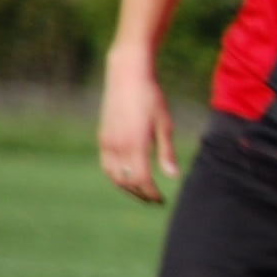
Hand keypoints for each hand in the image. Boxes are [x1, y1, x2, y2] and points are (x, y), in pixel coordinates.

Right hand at [99, 48, 178, 203]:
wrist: (127, 76)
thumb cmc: (151, 98)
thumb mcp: (165, 124)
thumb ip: (166, 152)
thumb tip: (173, 176)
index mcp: (136, 143)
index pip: (142, 180)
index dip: (151, 193)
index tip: (161, 200)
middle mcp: (118, 145)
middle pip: (126, 181)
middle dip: (140, 194)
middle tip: (153, 199)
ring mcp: (107, 141)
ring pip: (113, 175)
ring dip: (127, 187)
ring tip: (142, 191)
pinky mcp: (103, 136)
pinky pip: (106, 164)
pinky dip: (116, 175)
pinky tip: (128, 176)